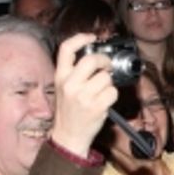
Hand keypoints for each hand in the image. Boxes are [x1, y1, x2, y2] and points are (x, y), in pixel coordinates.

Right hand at [49, 33, 117, 156]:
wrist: (68, 136)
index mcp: (60, 77)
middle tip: (107, 66)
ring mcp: (83, 96)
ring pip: (106, 78)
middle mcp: (70, 84)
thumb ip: (74, 72)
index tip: (92, 37)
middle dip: (104, 61)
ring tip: (101, 92)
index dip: (80, 38)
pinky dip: (112, 96)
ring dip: (108, 83)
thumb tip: (96, 57)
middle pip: (92, 60)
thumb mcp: (63, 88)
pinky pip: (113, 92)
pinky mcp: (96, 107)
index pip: (66, 49)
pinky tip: (104, 102)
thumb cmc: (69, 111)